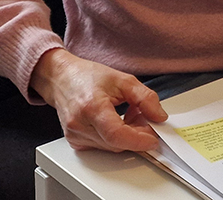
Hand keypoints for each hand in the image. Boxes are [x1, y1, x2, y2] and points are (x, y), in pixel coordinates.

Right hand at [30, 48, 167, 151]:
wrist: (62, 78)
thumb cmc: (88, 76)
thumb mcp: (123, 80)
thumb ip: (145, 98)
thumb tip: (159, 116)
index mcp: (91, 107)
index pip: (117, 135)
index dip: (138, 140)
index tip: (153, 138)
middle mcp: (79, 125)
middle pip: (116, 143)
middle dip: (136, 134)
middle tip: (145, 117)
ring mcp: (75, 135)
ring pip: (111, 147)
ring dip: (126, 136)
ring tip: (129, 114)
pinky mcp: (75, 141)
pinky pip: (102, 146)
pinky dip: (115, 138)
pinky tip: (117, 121)